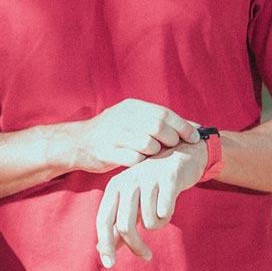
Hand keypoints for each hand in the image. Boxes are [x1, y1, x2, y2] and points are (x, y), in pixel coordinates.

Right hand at [66, 99, 200, 172]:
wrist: (77, 143)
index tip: (194, 137)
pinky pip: (133, 159)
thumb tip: (194, 126)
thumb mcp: (131, 119)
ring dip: (157, 152)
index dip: (182, 126)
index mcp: (131, 107)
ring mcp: (113, 134)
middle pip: (158, 126)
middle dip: (172, 139)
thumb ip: (157, 121)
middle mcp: (122, 117)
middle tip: (175, 147)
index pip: (163, 113)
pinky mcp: (105, 151)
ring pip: (147, 143)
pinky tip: (142, 163)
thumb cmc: (112, 133)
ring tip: (156, 155)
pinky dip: (142, 162)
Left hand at [93, 140, 207, 267]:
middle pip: (125, 226)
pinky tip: (170, 206)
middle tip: (147, 256)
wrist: (181, 156)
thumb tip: (100, 250)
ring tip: (162, 212)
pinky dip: (168, 215)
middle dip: (136, 247)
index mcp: (115, 187)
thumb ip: (117, 225)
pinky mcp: (168, 178)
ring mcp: (147, 178)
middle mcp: (127, 181)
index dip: (105, 244)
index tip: (109, 265)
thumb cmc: (153, 184)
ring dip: (158, 224)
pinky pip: (165, 212)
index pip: (104, 220)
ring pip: (150, 222)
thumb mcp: (133, 203)